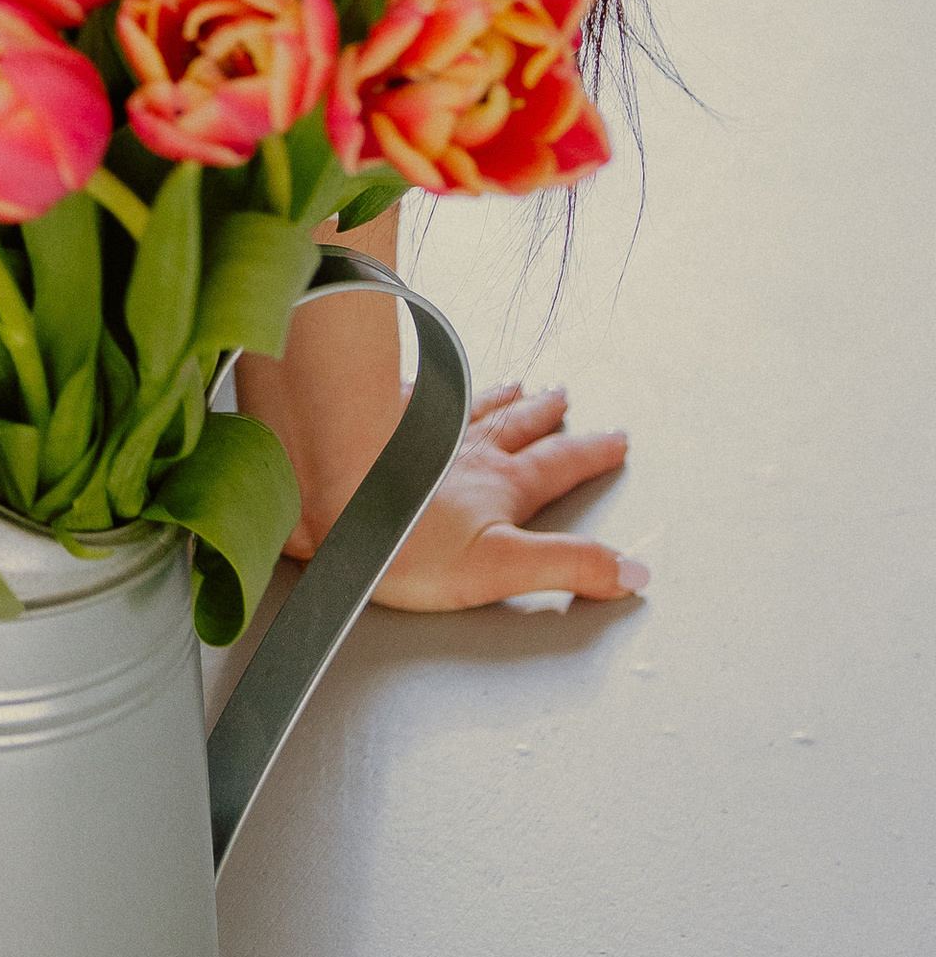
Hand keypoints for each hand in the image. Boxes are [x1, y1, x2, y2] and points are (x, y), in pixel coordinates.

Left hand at [336, 380, 643, 611]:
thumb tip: (631, 573)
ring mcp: (417, 432)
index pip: (558, 463)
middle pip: (514, 425)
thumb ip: (567, 567)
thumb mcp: (501, 568)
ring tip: (513, 385)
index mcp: (499, 483)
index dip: (590, 453)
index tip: (616, 439)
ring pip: (466, 407)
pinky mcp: (372, 427)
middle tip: (563, 396)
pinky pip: (411, 396)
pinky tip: (421, 383)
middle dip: (543, 414)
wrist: (324, 500)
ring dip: (494, 397)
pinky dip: (427, 388)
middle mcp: (462, 450)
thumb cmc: (401, 543)